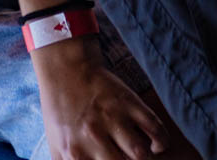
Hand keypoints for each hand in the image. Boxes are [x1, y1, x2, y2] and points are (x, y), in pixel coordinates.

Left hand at [35, 37, 170, 159]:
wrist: (65, 67)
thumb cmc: (59, 110)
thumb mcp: (56, 144)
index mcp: (75, 152)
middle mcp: (94, 137)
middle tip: (126, 158)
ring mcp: (113, 117)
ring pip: (141, 154)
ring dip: (145, 158)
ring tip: (141, 157)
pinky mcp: (129, 101)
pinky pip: (156, 128)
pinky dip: (160, 142)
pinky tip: (153, 145)